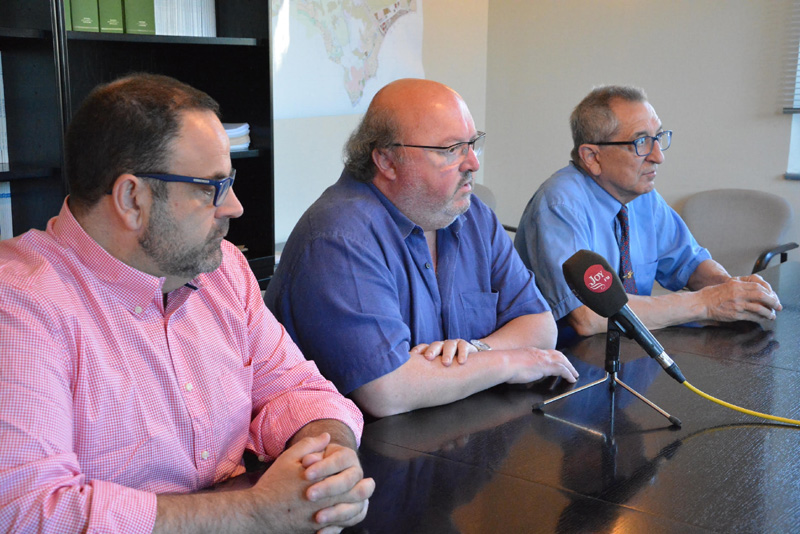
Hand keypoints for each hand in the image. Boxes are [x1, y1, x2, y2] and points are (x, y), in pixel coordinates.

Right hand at [250, 433, 373, 532]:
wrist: (258, 513)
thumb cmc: (274, 484)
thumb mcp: (288, 458)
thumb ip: (309, 445)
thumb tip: (327, 436)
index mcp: (319, 481)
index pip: (347, 478)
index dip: (357, 476)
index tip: (364, 475)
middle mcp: (322, 501)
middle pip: (354, 497)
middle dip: (365, 490)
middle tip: (369, 485)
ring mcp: (319, 519)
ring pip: (349, 515)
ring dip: (359, 507)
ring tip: (363, 501)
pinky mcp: (314, 531)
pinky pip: (337, 529)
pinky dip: (345, 523)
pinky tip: (347, 516)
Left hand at [411, 338, 476, 365]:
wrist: (469, 363)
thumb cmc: (448, 369)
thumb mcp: (436, 369)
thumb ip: (426, 371)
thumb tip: (410, 380)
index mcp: (433, 351)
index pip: (423, 348)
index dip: (418, 350)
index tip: (413, 355)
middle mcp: (442, 346)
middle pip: (436, 345)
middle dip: (432, 351)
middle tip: (428, 358)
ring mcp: (453, 345)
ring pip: (449, 345)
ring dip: (447, 353)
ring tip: (446, 363)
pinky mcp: (465, 346)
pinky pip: (463, 347)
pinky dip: (462, 353)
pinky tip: (462, 362)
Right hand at [506, 347, 578, 383]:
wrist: (503, 363)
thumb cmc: (503, 366)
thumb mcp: (513, 365)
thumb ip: (519, 367)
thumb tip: (518, 374)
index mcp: (530, 352)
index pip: (546, 353)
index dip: (553, 358)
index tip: (557, 363)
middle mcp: (538, 353)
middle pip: (557, 354)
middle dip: (565, 361)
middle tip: (571, 369)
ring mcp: (542, 358)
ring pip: (562, 360)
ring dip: (570, 367)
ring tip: (574, 374)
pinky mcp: (546, 366)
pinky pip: (562, 369)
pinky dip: (568, 374)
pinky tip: (571, 379)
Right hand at [700, 275, 781, 322]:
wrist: (700, 303)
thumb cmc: (710, 295)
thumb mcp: (726, 285)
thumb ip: (739, 286)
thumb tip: (752, 291)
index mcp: (736, 284)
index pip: (758, 286)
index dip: (768, 292)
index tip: (772, 296)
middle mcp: (738, 293)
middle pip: (761, 295)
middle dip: (772, 301)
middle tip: (778, 306)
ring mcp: (737, 304)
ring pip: (759, 307)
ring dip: (768, 312)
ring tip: (772, 315)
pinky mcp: (735, 314)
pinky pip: (752, 316)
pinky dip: (760, 318)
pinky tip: (763, 319)